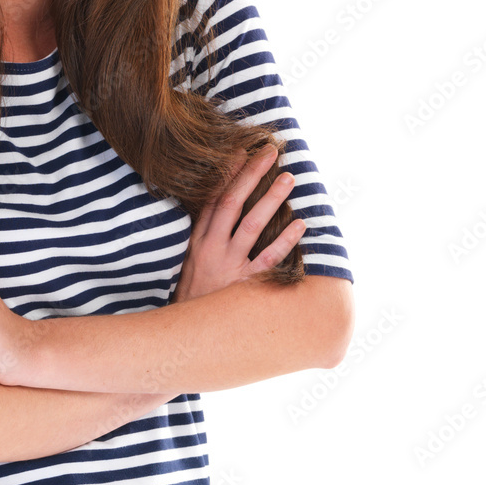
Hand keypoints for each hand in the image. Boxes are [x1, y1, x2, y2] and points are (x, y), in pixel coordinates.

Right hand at [172, 144, 306, 302]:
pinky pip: (268, 259)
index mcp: (198, 238)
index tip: (242, 151)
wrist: (185, 333)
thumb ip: (205, 236)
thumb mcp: (189, 260)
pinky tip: (301, 225)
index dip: (228, 173)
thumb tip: (221, 209)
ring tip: (288, 179)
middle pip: (232, 202)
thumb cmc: (192, 294)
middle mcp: (212, 247)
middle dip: (251, 175)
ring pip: (252, 224)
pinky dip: (285, 241)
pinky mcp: (245, 284)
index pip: (214, 197)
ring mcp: (229, 264)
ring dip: (271, 199)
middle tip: (270, 153)